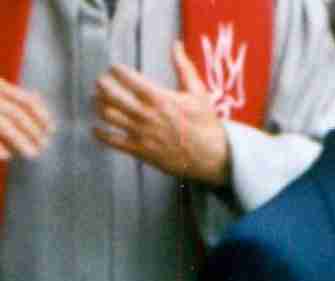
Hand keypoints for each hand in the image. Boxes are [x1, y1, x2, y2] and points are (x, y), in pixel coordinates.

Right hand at [0, 79, 52, 159]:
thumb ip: (10, 92)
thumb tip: (38, 100)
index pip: (25, 100)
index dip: (42, 115)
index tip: (52, 129)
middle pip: (16, 114)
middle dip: (33, 132)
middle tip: (44, 146)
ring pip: (4, 124)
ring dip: (21, 140)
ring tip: (32, 154)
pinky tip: (6, 156)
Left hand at [92, 47, 229, 185]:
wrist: (213, 158)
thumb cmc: (206, 124)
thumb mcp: (198, 93)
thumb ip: (184, 67)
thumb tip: (176, 45)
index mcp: (159, 98)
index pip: (126, 77)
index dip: (116, 70)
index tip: (115, 69)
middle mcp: (146, 114)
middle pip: (110, 94)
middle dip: (102, 84)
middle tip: (102, 82)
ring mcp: (141, 133)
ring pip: (107, 114)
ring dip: (98, 105)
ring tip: (99, 100)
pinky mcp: (140, 150)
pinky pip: (111, 140)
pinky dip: (100, 133)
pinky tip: (97, 127)